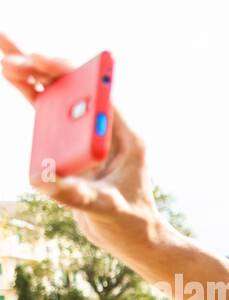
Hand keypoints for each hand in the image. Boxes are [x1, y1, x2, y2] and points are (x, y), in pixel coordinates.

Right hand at [1, 37, 164, 262]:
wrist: (132, 238)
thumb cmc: (132, 224)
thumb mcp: (109, 210)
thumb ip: (81, 196)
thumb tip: (43, 180)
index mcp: (124, 137)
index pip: (96, 94)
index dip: (67, 74)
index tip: (38, 60)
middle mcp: (107, 129)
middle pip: (73, 88)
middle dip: (41, 66)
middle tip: (7, 49)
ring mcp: (88, 135)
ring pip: (58, 96)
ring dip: (31, 74)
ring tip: (3, 54)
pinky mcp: (72, 145)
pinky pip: (49, 114)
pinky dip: (30, 95)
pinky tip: (12, 76)